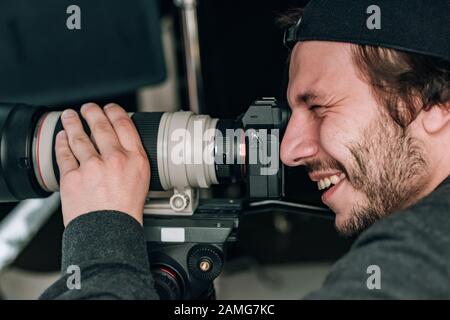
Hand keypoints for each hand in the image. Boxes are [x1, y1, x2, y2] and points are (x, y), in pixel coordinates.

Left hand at [55, 103, 149, 225]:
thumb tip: (119, 145)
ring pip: (79, 137)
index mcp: (135, 160)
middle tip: (88, 107)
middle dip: (92, 112)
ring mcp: (92, 167)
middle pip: (101, 126)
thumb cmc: (126, 211)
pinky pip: (64, 154)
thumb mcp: (142, 181)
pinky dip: (61, 143)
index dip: (115, 111)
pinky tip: (61, 137)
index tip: (110, 108)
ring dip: (72, 123)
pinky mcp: (73, 177)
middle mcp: (115, 160)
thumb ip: (132, 160)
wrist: (109, 232)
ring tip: (69, 116)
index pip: (125, 125)